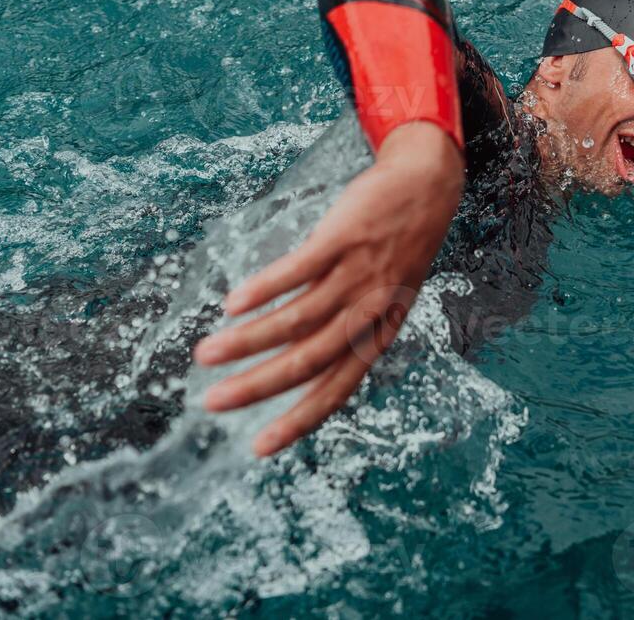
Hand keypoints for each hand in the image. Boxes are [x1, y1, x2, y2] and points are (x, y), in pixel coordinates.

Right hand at [193, 121, 463, 456]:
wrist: (429, 186)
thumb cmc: (399, 247)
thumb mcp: (384, 300)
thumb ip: (345, 329)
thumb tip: (293, 360)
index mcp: (377, 335)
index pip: (335, 390)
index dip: (297, 420)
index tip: (258, 448)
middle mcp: (368, 311)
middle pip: (308, 360)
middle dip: (257, 387)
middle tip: (211, 404)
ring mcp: (357, 274)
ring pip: (297, 319)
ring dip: (247, 341)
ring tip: (204, 354)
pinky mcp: (344, 237)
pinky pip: (299, 270)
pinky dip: (265, 289)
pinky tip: (233, 304)